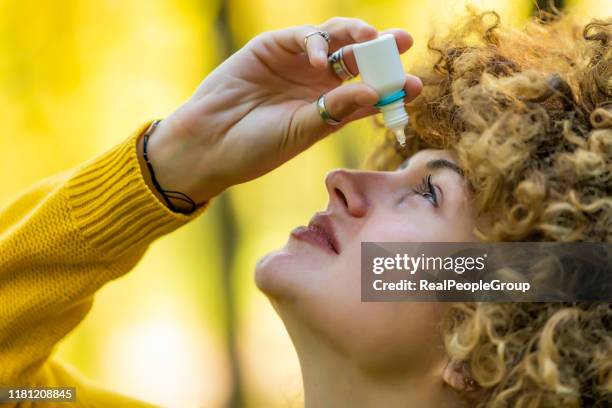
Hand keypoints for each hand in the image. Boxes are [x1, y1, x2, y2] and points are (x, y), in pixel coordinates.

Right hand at [142, 17, 421, 206]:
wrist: (209, 142)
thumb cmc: (256, 148)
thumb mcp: (302, 132)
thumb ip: (336, 111)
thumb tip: (376, 94)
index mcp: (328, 110)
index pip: (368, 93)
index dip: (391, 86)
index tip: (414, 85)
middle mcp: (317, 84)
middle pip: (358, 60)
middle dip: (380, 51)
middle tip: (402, 43)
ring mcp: (297, 64)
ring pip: (336, 41)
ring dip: (355, 36)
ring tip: (370, 39)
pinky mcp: (273, 47)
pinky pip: (305, 37)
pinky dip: (318, 43)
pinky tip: (322, 61)